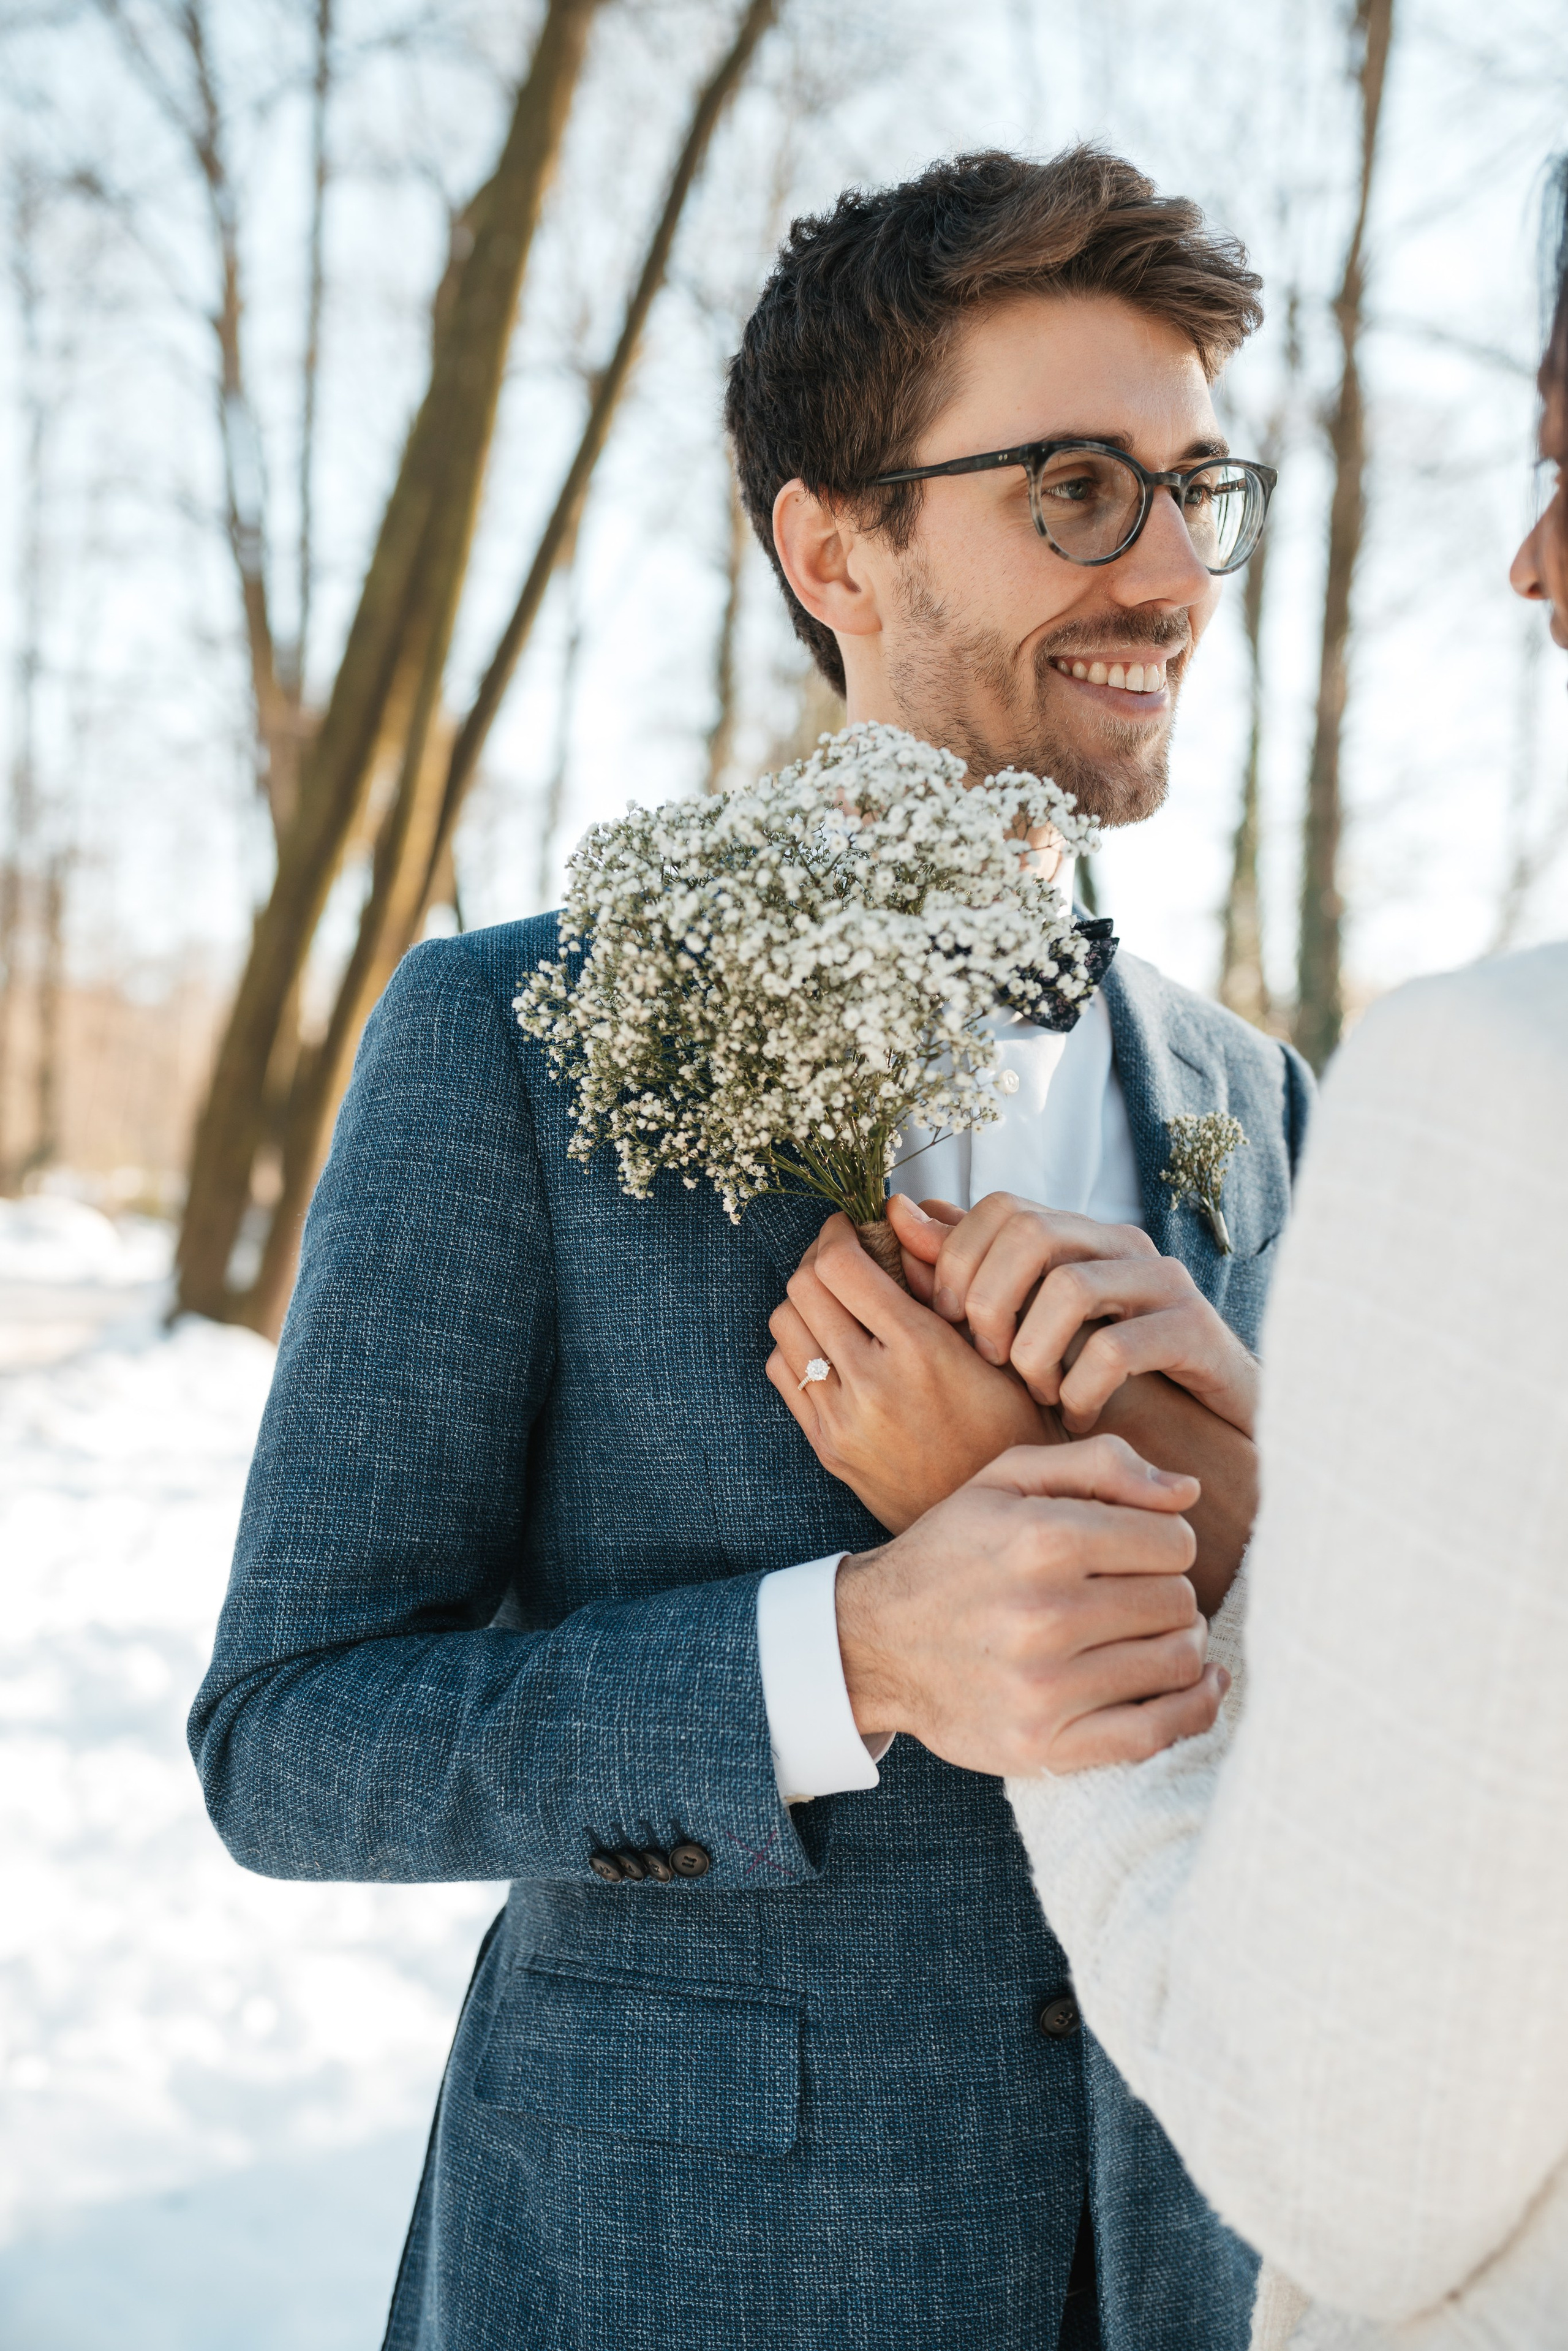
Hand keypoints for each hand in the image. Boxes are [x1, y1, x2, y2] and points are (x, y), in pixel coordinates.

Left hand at [766, 1213, 1058, 1532]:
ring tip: (835, 1303)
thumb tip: (894, 1220)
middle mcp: (874, 1382)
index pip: (840, 1264)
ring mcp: (843, 1419)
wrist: (996, 1522)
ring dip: (804, 1303)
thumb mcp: (995, 1347)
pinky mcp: (827, 1447)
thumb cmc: (1009, 1423)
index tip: (850, 1227)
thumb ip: (942, 1283)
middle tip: (840, 1258)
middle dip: (817, 1261)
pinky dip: (798, 1348)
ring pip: (785, 1327)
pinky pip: (784, 1374)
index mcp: (922, 1348)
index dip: (837, 1233)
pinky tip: (830, 1348)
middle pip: (803, 1288)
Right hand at [835, 1436, 1225, 1774]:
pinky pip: (1157, 1733)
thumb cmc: (952, 1552)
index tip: (1138, 1550)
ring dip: (1180, 1645)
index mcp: (1040, 1539)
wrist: (872, 1642)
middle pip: (1178, 1601)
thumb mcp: (1005, 1480)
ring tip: (1148, 1634)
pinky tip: (1197, 1685)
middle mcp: (1043, 1614)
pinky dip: (1194, 1708)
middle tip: (1135, 1595)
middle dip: (1169, 1592)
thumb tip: (1189, 1492)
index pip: (1173, 1540)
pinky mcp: (1043, 1746)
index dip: (1166, 1540)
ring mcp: (1044, 1688)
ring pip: (1177, 1662)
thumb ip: (1100, 1464)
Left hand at [887, 1190, 1259, 1436]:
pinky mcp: (1194, 1332)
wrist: (1209, 1429)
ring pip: (1071, 1288)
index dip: (960, 1261)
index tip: (949, 1321)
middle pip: (1033, 1233)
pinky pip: (1117, 1350)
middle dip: (991, 1303)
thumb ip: (970, 1273)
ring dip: (1035, 1353)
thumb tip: (899, 1215)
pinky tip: (1076, 1416)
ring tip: (1036, 1393)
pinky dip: (1081, 1392)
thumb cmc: (1106, 1377)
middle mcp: (1122, 1245)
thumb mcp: (1030, 1325)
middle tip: (989, 1359)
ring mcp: (1164, 1283)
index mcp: (1080, 1234)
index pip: (1002, 1207)